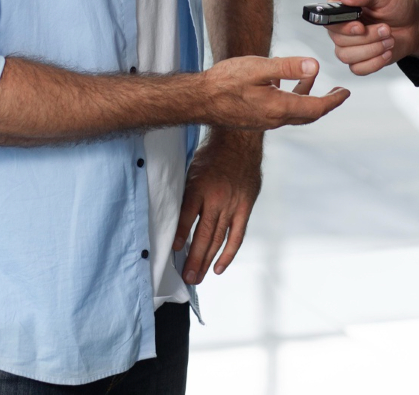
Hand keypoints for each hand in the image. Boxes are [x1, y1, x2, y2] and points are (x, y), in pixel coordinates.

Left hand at [176, 130, 261, 283]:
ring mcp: (233, 204)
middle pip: (203, 234)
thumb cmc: (211, 156)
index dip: (179, 234)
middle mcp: (216, 199)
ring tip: (197, 277)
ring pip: (218, 239)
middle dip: (193, 258)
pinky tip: (218, 267)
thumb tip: (176, 220)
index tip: (173, 250)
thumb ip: (187, 195)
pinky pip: (237, 235)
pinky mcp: (245, 207)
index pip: (187, 216)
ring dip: (207, 260)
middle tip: (186, 277)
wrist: (239, 141)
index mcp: (199, 188)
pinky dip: (228, 253)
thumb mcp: (192, 170)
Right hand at [201, 56, 347, 129]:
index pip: (316, 108)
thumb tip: (315, 66)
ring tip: (314, 80)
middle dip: (326, 103)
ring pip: (295, 112)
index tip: (346, 92)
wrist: (198, 100)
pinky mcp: (255, 118)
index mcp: (279, 108)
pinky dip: (291, 97)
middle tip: (338, 93)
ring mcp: (264, 120)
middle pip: (309, 114)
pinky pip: (281, 111)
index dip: (333, 101)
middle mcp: (275, 119)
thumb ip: (288, 67)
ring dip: (307, 97)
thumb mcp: (258, 68)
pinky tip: (282, 82)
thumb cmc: (225, 82)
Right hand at [324, 0, 418, 74]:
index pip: (328, 19)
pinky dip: (375, 62)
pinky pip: (358, 69)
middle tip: (386, 29)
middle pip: (339, 41)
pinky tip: (387, 52)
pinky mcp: (361, 60)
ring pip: (346, 56)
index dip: (342, 26)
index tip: (360, 26)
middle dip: (367, 37)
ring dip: (372, 49)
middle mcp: (342, 27)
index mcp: (343, 8)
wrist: (416, 23)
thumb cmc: (398, 5)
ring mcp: (350, 45)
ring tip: (390, 39)